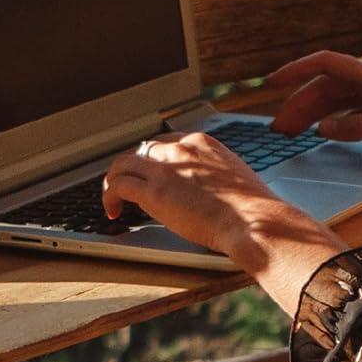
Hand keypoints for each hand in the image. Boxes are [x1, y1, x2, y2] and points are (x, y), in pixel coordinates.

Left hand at [102, 132, 346, 279]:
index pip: (168, 141)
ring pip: (124, 163)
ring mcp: (165, 168)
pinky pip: (117, 185)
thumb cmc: (253, 209)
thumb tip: (212, 191)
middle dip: (136, 168)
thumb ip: (217, 177)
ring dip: (115, 180)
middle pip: (144, 150)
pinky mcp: (153, 191)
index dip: (156, 158)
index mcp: (203, 143)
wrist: (253, 220)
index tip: (154, 173)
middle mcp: (181, 149)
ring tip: (114, 199)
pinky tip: (113, 211)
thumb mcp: (236, 179)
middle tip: (132, 187)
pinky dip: (109, 196)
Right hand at [266, 50, 361, 152]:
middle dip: (299, 103)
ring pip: (338, 99)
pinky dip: (334, 119)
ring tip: (292, 133)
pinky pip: (352, 110)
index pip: (326, 64)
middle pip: (327, 85)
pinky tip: (324, 132)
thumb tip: (323, 129)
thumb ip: (358, 127)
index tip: (271, 83)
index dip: (296, 70)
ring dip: (314, 113)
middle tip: (279, 129)